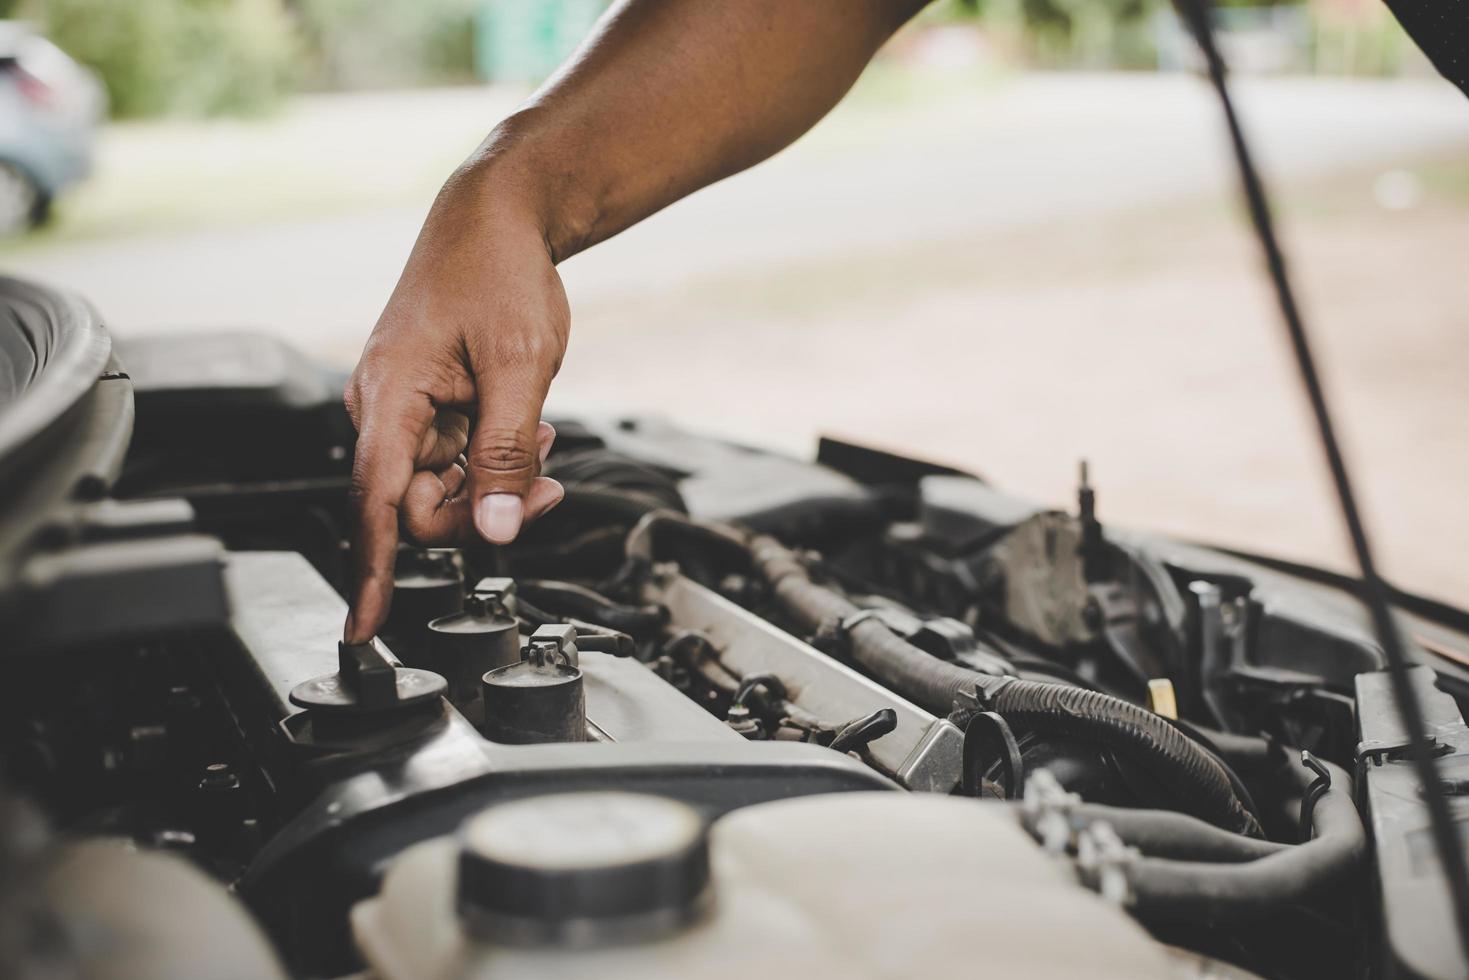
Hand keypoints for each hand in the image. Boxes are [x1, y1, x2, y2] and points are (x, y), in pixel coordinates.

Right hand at [343, 171, 567, 642]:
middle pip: (420, 504)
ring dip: (495, 479)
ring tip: (540, 433)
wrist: (498, 217)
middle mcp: (383, 408)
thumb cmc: (500, 274)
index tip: (364, 627)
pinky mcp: (426, 406)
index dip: (373, 571)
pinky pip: (453, 459)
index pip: (374, 503)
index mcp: (389, 397)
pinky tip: (527, 427)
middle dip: (483, 507)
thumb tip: (494, 531)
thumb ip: (504, 455)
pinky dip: (492, 458)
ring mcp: (404, 409)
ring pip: (442, 486)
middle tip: (544, 481)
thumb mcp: (522, 368)